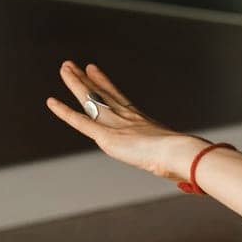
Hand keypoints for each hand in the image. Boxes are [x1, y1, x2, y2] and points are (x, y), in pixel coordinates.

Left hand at [45, 61, 195, 180]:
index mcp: (141, 121)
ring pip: (90, 99)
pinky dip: (65, 112)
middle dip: (86, 79)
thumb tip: (189, 177)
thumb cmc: (181, 158)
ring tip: (64, 68)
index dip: (103, 83)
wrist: (178, 153)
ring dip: (75, 84)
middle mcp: (126, 117)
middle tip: (71, 65)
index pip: (117, 97)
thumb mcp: (175, 156)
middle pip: (101, 93)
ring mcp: (115, 124)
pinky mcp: (106, 137)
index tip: (93, 69)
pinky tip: (51, 102)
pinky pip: (81, 121)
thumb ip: (174, 163)